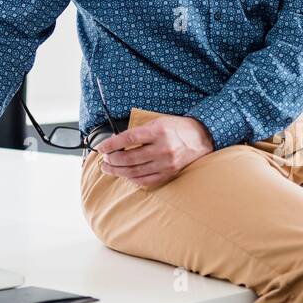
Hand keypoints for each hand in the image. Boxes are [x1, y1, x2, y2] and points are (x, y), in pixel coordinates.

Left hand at [94, 114, 213, 187]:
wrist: (201, 138)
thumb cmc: (177, 128)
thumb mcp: (158, 122)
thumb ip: (139, 132)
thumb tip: (117, 142)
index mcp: (158, 131)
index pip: (129, 139)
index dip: (112, 144)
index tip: (101, 148)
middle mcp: (162, 148)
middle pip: (129, 158)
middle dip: (112, 159)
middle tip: (104, 159)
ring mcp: (166, 163)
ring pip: (135, 171)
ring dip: (118, 171)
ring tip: (108, 168)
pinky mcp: (169, 174)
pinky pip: (145, 180)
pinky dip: (132, 179)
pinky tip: (124, 175)